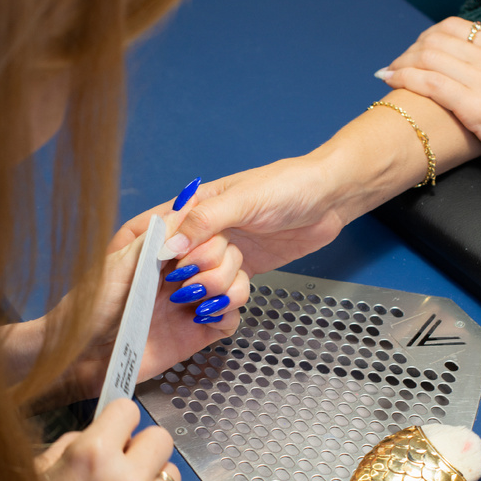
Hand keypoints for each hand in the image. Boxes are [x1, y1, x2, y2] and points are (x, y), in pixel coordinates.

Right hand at [23, 399, 178, 480]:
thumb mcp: (37, 474)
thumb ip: (73, 445)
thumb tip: (99, 432)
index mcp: (92, 455)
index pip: (128, 409)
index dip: (117, 420)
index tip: (113, 430)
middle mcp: (126, 480)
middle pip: (161, 437)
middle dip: (141, 446)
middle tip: (123, 463)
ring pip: (170, 474)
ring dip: (150, 479)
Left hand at [37, 219, 248, 402]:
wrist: (85, 356)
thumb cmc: (91, 308)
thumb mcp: (119, 264)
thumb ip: (154, 236)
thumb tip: (185, 205)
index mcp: (162, 252)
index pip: (203, 231)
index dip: (204, 236)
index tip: (184, 251)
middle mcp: (182, 274)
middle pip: (228, 253)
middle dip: (215, 261)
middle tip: (184, 279)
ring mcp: (192, 302)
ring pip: (236, 283)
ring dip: (225, 286)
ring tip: (194, 298)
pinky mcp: (197, 332)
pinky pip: (230, 318)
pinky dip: (226, 314)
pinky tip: (203, 315)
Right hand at [113, 155, 346, 277]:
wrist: (331, 198)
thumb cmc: (289, 185)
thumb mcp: (243, 200)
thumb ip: (204, 222)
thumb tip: (167, 246)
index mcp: (195, 205)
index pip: (155, 231)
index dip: (149, 255)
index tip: (157, 271)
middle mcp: (204, 229)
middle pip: (178, 265)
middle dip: (195, 273)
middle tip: (220, 263)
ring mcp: (223, 250)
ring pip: (201, 281)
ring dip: (217, 285)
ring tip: (238, 272)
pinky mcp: (242, 267)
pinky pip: (224, 290)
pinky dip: (229, 296)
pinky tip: (240, 291)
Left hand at [377, 0, 480, 156]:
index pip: (455, 27)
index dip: (428, 36)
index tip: (416, 49)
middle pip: (437, 41)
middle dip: (410, 49)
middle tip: (397, 62)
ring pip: (429, 59)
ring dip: (401, 63)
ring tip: (388, 72)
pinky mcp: (474, 106)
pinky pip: (431, 83)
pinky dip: (405, 78)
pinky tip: (389, 81)